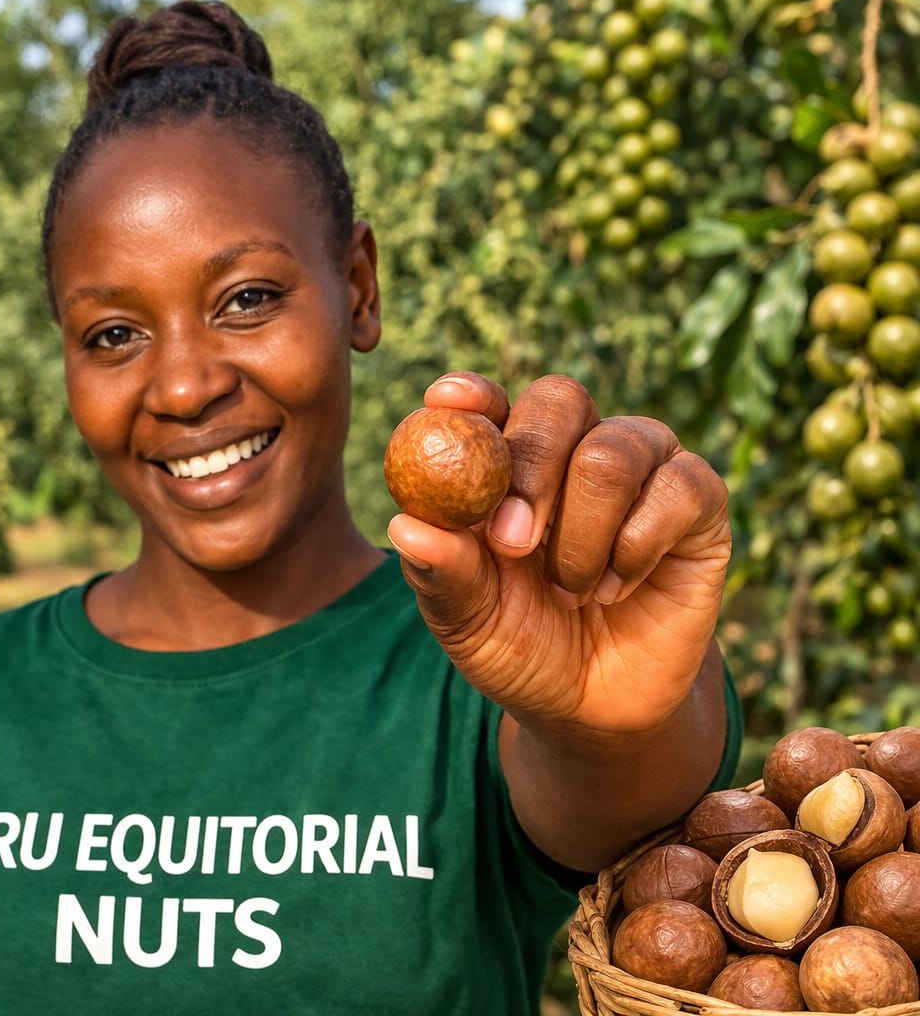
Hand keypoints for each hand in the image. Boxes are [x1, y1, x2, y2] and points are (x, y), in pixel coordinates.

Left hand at [385, 372, 730, 736]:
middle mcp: (573, 447)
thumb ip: (440, 572)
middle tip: (513, 542)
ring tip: (570, 592)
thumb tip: (404, 527)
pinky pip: (679, 487)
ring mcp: (640, 467)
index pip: (489, 401)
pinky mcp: (697, 499)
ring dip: (582, 536)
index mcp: (506, 460)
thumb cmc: (519, 646)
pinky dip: (637, 547)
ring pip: (612, 453)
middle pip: (559, 402)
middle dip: (531, 470)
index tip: (447, 405)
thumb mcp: (466, 619)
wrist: (594, 705)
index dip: (471, 396)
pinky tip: (616, 589)